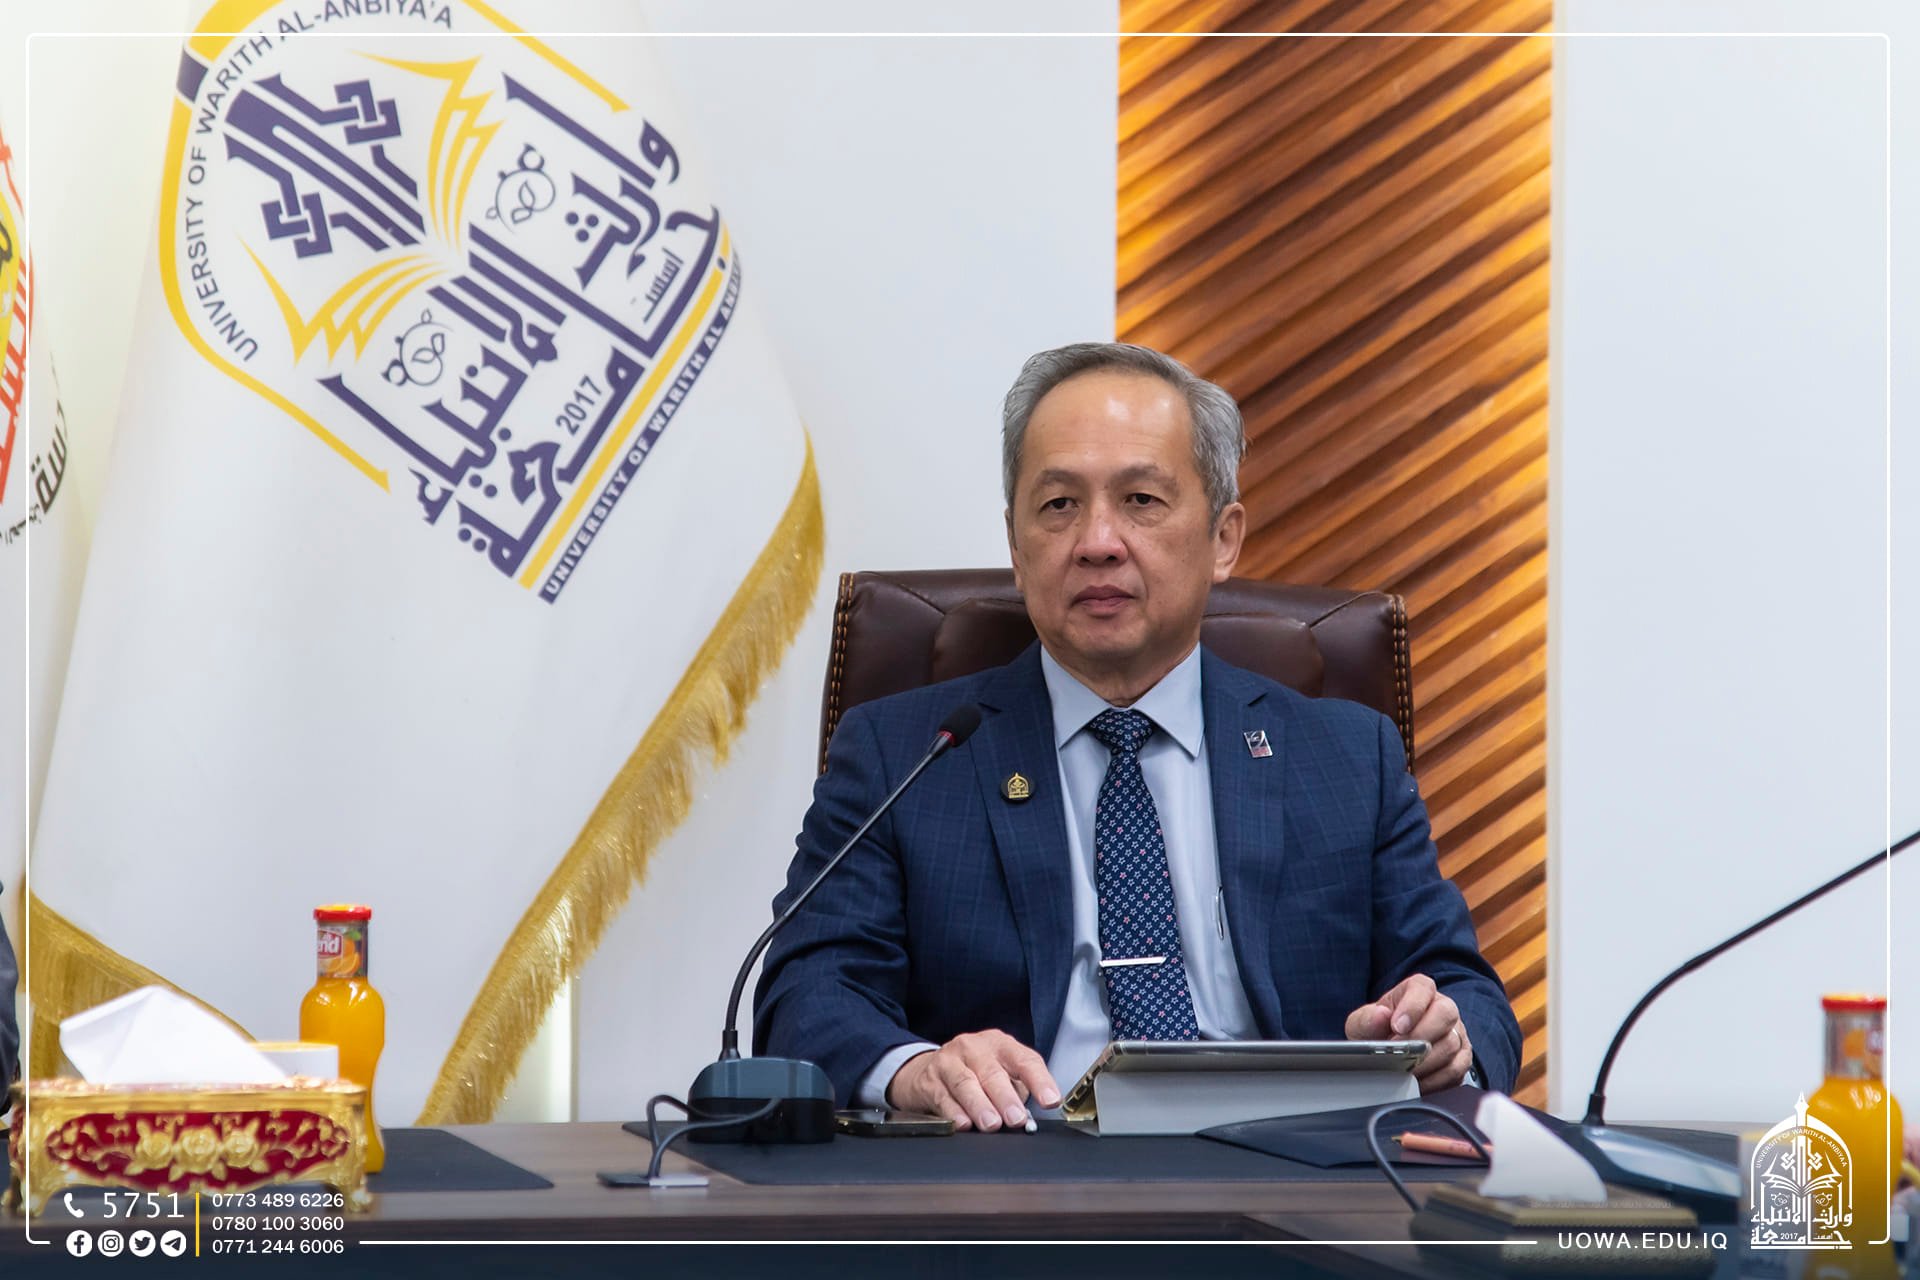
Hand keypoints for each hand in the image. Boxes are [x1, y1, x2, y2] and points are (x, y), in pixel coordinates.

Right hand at [886, 1030, 1061, 1131]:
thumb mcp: (1000, 1071)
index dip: (1039, 1080)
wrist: (928, 1069)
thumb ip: (1017, 1090)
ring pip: (965, 1083)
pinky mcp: (929, 1081)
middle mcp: (973, 1048)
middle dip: (1006, 1098)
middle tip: (1016, 1118)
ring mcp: (949, 1062)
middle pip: (992, 1072)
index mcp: (999, 1045)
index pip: (1024, 1060)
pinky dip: (954, 1112)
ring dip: (980, 1106)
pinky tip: (963, 1123)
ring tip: (991, 1124)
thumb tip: (1029, 1117)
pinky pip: (943, 1098)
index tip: (1051, 1100)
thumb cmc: (975, 1072)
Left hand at [1345, 973, 1472, 1092]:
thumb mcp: (1362, 1024)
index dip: (1412, 1006)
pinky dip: (1434, 1080)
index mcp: (1419, 991)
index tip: (1397, 1026)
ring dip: (1425, 1062)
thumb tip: (1380, 1015)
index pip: (1423, 988)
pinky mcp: (1461, 1059)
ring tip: (1403, 1070)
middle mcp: (1443, 1008)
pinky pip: (1456, 1071)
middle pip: (1445, 1014)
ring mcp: (1456, 1033)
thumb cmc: (1376, 1033)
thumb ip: (1367, 1019)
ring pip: (1451, 1045)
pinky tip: (1416, 1083)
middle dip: (1420, 1037)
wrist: (1386, 1055)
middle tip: (1400, 1053)